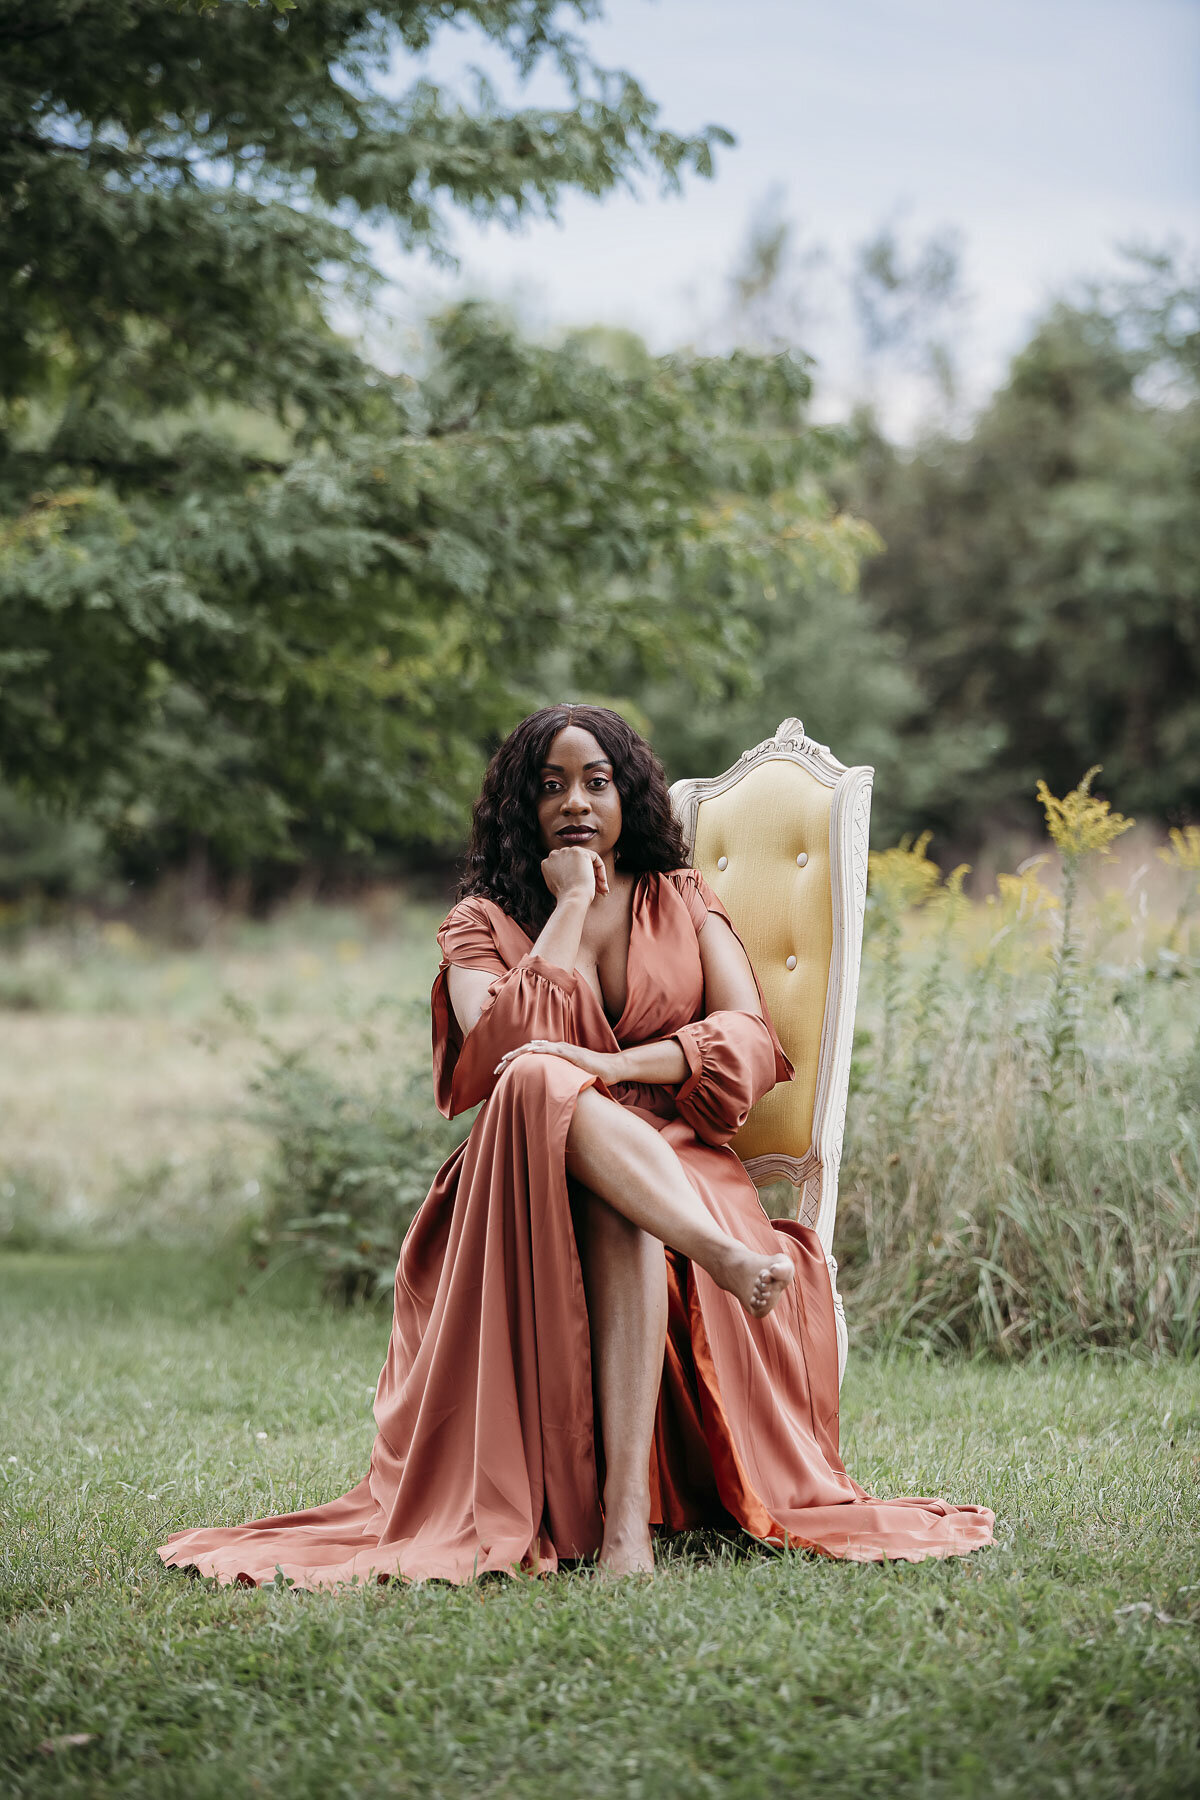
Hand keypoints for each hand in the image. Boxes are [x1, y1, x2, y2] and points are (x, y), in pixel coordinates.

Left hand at [493, 1040, 625, 1082]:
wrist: (613, 1068)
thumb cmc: (593, 1074)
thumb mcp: (570, 1078)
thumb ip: (558, 1081)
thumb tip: (545, 1094)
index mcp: (554, 1055)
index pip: (530, 1056)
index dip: (514, 1061)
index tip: (500, 1071)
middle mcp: (557, 1049)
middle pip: (528, 1050)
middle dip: (511, 1058)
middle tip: (495, 1068)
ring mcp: (565, 1049)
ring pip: (537, 1047)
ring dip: (520, 1053)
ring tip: (506, 1060)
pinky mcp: (573, 1053)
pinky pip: (554, 1050)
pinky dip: (541, 1050)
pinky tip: (531, 1052)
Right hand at [540, 845, 608, 904]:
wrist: (572, 898)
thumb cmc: (566, 898)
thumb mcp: (557, 886)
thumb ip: (560, 875)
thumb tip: (570, 874)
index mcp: (546, 863)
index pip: (565, 865)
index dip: (576, 876)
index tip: (583, 889)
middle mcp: (554, 855)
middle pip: (576, 861)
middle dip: (587, 875)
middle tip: (598, 890)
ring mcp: (566, 852)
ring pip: (586, 860)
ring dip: (596, 874)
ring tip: (602, 889)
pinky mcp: (579, 852)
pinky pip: (595, 858)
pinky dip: (601, 871)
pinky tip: (602, 884)